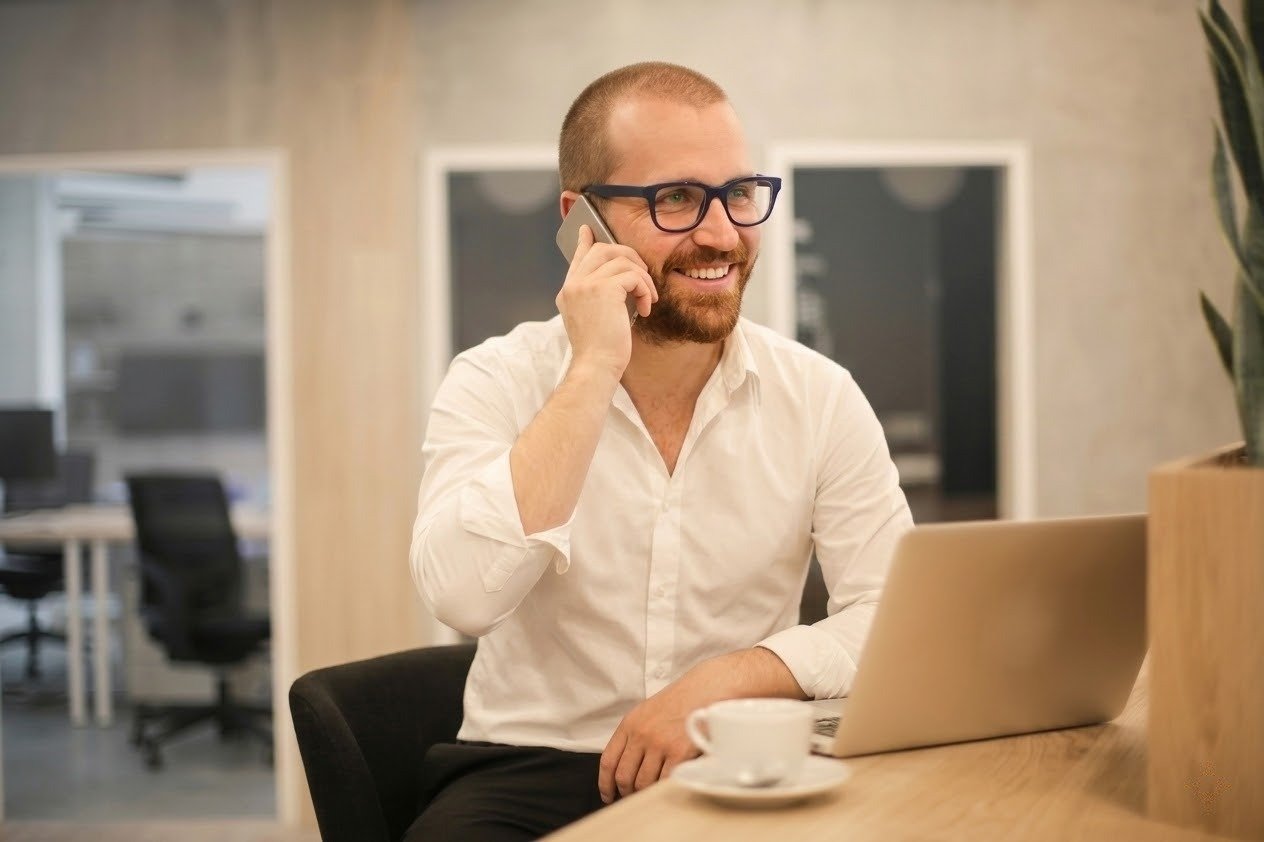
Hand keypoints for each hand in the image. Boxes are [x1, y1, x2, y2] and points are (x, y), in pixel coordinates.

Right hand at [556, 224, 656, 379]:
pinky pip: (633, 276)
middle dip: (629, 256)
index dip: (585, 241)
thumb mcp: (593, 319)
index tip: (588, 230)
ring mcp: (586, 284)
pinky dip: (645, 289)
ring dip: (642, 277)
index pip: (577, 257)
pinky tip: (646, 308)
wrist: (596, 366)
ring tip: (648, 298)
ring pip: (622, 260)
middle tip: (642, 274)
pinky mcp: (604, 289)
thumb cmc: (599, 351)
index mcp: (568, 292)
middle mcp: (574, 284)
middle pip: (602, 249)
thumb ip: (597, 297)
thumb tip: (618, 281)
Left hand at [597, 648, 806, 802]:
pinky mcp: (680, 754)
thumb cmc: (681, 701)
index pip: (609, 761)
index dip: (605, 783)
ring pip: (644, 783)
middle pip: (624, 776)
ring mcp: (660, 745)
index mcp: (631, 723)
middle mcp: (642, 735)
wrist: (707, 688)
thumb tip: (626, 765)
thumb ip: (635, 736)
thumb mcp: (648, 712)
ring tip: (651, 793)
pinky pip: (665, 782)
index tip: (608, 794)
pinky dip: (664, 788)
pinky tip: (667, 787)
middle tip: (632, 796)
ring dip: (646, 792)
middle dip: (626, 791)